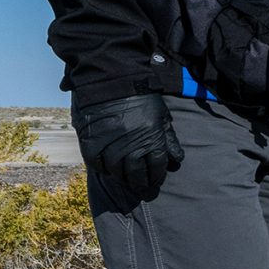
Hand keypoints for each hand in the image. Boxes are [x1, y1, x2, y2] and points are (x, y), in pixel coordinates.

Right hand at [72, 93, 182, 207]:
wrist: (114, 80)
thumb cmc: (142, 98)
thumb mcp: (161, 117)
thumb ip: (169, 139)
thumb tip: (177, 160)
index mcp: (152, 138)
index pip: (157, 166)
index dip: (157, 176)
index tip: (155, 181)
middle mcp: (131, 144)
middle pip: (136, 173)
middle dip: (140, 183)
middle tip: (141, 188)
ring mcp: (110, 143)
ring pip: (116, 171)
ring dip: (122, 178)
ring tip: (125, 180)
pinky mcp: (91, 140)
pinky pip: (95, 163)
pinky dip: (102, 169)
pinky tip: (107, 170)